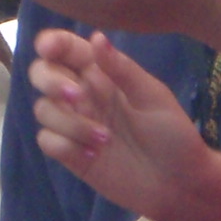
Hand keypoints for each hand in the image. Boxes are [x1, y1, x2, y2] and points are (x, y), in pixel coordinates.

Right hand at [29, 29, 216, 220]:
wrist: (179, 183)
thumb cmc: (172, 134)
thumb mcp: (152, 96)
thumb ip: (122, 69)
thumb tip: (96, 37)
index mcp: (102, 73)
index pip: (66, 49)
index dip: (51, 43)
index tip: (48, 50)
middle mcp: (84, 95)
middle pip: (41, 74)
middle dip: (50, 81)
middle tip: (76, 97)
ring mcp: (75, 124)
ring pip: (43, 109)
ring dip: (70, 123)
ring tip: (106, 139)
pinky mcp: (71, 154)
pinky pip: (47, 141)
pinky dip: (65, 145)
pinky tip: (94, 156)